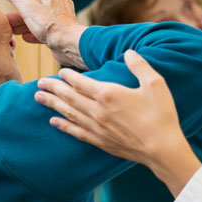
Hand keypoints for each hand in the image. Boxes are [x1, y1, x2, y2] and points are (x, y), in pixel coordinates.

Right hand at [1, 0, 87, 68]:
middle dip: (20, 13)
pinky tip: (26, 37)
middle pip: (36, 5)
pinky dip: (35, 32)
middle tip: (8, 19)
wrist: (69, 44)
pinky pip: (46, 29)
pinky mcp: (62, 31)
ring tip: (12, 29)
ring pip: (39, 18)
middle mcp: (58, 2)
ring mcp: (61, 17)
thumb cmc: (51, 25)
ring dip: (25, 23)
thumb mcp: (28, 8)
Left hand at [35, 51, 200, 195]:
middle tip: (39, 83)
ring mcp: (97, 128)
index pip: (80, 82)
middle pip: (69, 97)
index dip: (68, 76)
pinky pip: (76, 131)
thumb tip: (128, 52)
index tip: (59, 72)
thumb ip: (139, 65)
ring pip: (68, 113)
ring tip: (39, 98)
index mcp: (108, 94)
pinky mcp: (100, 141)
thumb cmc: (161, 115)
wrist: (162, 149)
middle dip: (52, 89)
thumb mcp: (155, 84)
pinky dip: (63, 126)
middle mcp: (97, 111)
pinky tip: (53, 122)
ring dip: (52, 105)